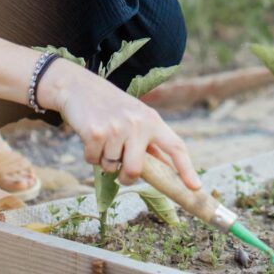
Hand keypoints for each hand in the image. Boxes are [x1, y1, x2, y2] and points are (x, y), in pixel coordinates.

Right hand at [45, 64, 200, 189]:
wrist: (79, 86)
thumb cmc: (110, 106)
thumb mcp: (136, 117)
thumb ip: (149, 142)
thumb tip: (164, 170)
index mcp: (152, 120)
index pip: (175, 146)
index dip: (186, 168)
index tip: (195, 187)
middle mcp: (138, 123)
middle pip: (135, 170)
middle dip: (125, 176)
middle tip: (119, 168)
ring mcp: (117, 127)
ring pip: (111, 167)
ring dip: (104, 160)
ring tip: (102, 138)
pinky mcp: (96, 132)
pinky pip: (92, 160)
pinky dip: (89, 154)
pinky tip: (90, 135)